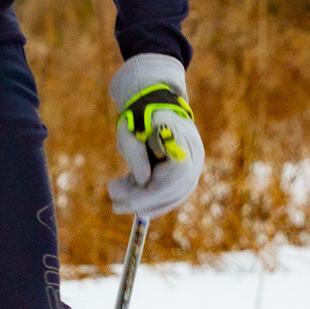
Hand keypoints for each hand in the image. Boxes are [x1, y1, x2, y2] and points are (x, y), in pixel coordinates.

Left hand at [105, 53, 202, 218]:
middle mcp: (194, 155)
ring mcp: (193, 165)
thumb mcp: (129, 132)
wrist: (154, 103)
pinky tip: (131, 202)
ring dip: (145, 203)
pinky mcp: (186, 172)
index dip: (151, 192)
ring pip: (173, 195)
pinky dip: (152, 201)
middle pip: (175, 190)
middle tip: (114, 205)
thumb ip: (136, 156)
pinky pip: (172, 193)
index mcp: (183, 140)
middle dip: (143, 201)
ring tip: (117, 201)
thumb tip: (143, 182)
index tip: (125, 199)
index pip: (175, 175)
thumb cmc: (139, 115)